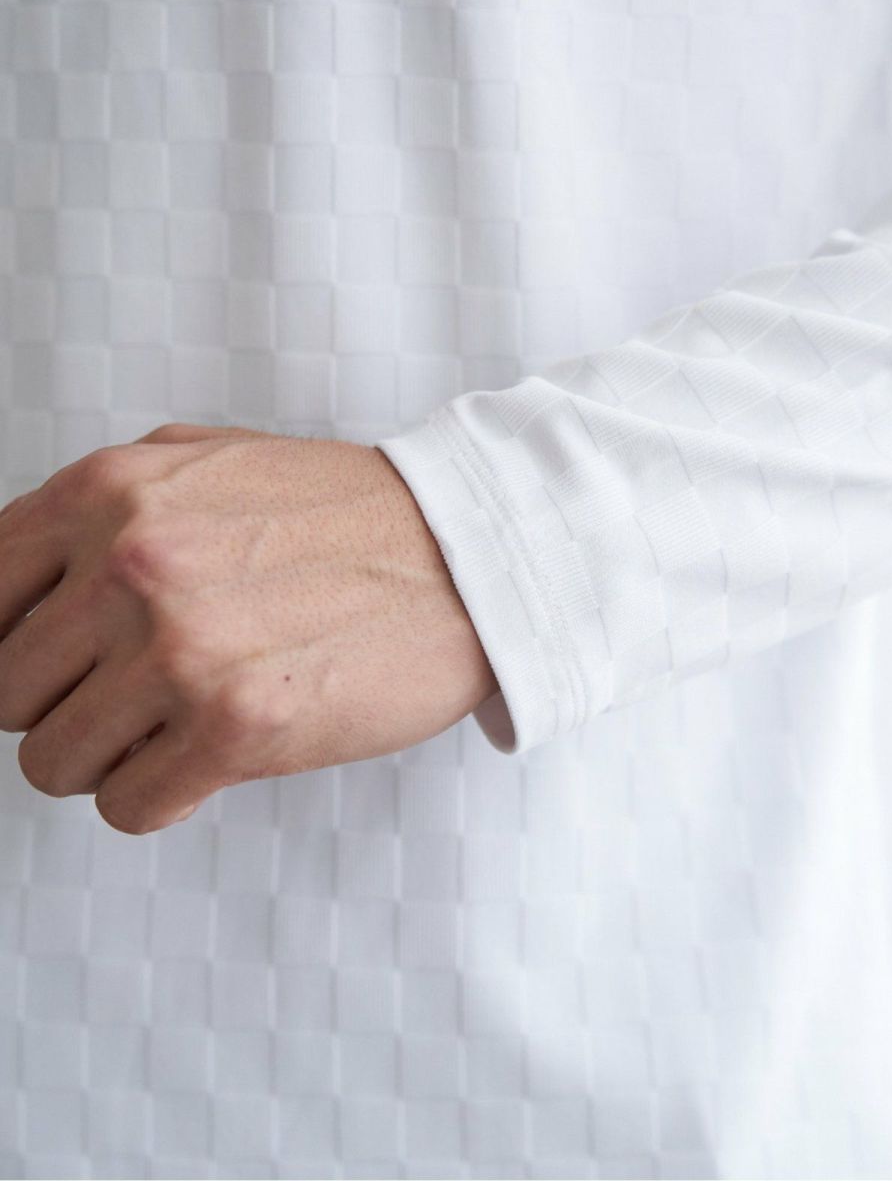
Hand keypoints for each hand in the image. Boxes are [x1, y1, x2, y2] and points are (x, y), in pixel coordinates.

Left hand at [0, 424, 498, 833]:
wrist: (468, 555)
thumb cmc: (345, 513)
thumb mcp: (202, 461)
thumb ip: (97, 507)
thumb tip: (10, 578)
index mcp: (108, 493)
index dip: (12, 643)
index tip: (56, 664)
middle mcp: (132, 564)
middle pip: (3, 692)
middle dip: (64, 703)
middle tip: (134, 693)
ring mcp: (181, 647)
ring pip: (52, 762)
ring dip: (111, 756)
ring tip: (179, 723)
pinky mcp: (235, 726)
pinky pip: (126, 807)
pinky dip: (163, 795)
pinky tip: (214, 754)